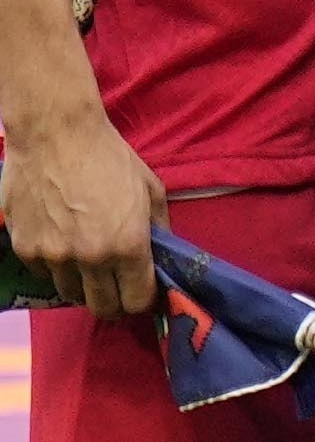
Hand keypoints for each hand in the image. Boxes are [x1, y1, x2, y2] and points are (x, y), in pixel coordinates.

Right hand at [3, 94, 161, 321]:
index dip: (142, 301)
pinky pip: (42, 272)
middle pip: (102, 308)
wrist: (55, 133)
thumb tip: (163, 258)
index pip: (137, 301)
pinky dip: (53, 266)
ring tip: (86, 263)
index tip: (140, 293)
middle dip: (113, 304)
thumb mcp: (151, 191)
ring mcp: (53, 255)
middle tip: (114, 288)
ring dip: (81, 284)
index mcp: (128, 247)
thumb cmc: (109, 158)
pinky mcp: (23, 247)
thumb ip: (160, 231)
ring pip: (69, 293)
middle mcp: (90, 258)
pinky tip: (60, 243)